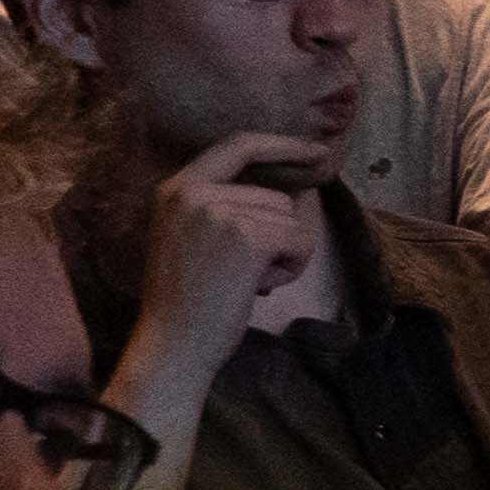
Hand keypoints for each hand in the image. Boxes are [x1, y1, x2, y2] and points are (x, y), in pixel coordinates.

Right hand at [140, 131, 329, 334]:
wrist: (173, 344)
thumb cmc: (189, 299)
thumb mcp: (195, 236)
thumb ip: (230, 206)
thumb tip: (300, 192)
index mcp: (177, 188)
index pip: (238, 144)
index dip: (282, 145)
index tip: (316, 151)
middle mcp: (194, 192)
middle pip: (276, 196)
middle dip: (277, 235)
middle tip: (244, 272)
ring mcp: (219, 211)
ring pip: (291, 220)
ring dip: (282, 255)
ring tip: (244, 281)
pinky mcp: (246, 237)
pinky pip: (299, 242)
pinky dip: (291, 268)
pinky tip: (258, 287)